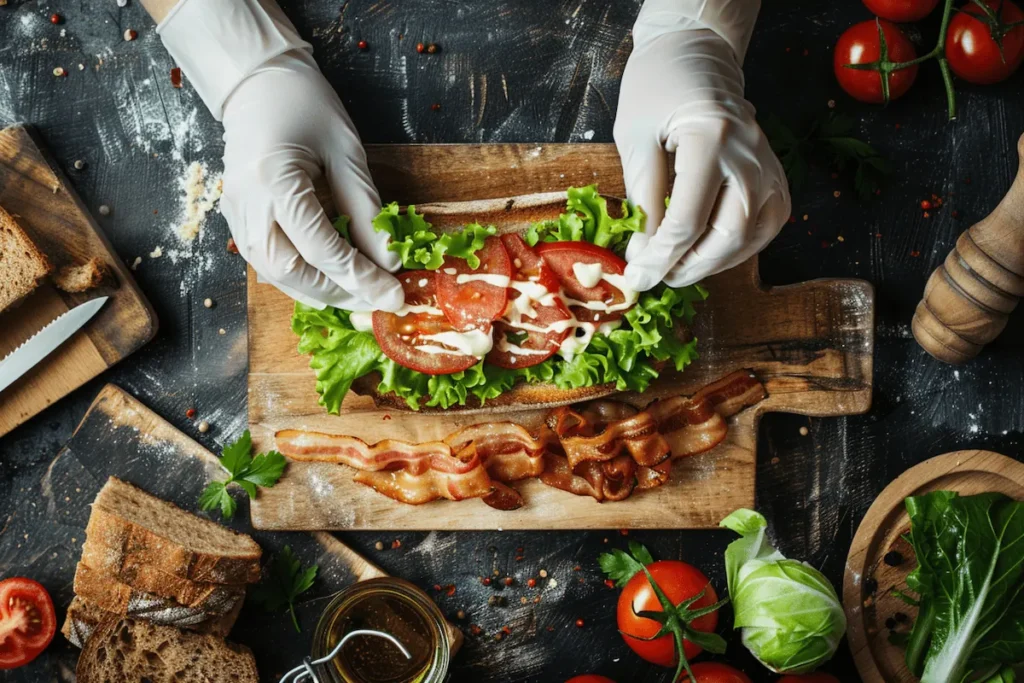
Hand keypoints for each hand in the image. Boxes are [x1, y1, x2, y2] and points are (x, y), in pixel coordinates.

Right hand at [220, 52, 402, 310]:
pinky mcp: (236, 218)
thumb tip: (388, 260)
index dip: (361, 278)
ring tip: (359, 296)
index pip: (322, 249)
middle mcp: (247, 205)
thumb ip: (366, 209)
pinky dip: (300, 278)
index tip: (394, 296)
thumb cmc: (305, 104)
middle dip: (339, 294)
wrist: (257, 82)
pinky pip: (267, 263)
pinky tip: (329, 280)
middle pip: (293, 273)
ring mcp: (235, 214)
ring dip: (319, 292)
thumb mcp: (346, 151)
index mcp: (274, 182)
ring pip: (276, 276)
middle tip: (378, 301)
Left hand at [614, 2, 789, 291]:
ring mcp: (770, 167)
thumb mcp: (635, 140)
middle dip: (689, 267)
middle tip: (657, 276)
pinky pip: (763, 228)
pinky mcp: (777, 178)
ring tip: (677, 266)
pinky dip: (733, 248)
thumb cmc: (658, 91)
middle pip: (727, 236)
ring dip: (712, 263)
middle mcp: (750, 155)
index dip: (660, 257)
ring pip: (750, 239)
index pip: (688, 220)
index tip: (637, 276)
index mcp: (712, 139)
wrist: (697, 57)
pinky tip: (705, 250)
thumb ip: (643, 198)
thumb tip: (645, 253)